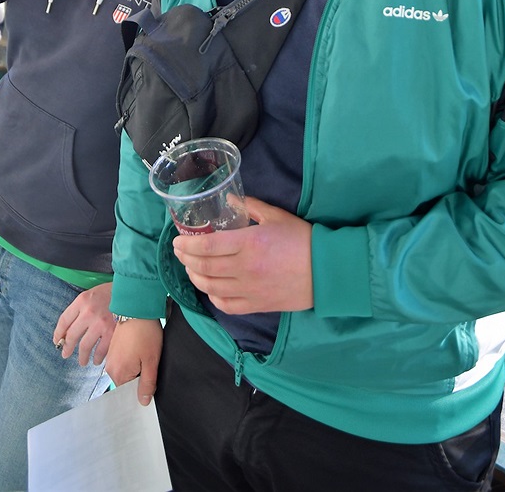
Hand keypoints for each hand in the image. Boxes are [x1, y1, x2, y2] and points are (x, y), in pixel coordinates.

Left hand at [53, 282, 115, 365]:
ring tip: (82, 362)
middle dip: (67, 348)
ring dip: (82, 357)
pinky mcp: (112, 332)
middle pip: (72, 335)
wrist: (132, 292)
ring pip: (85, 346)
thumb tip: (68, 330)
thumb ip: (80, 309)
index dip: (58, 333)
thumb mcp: (92, 294)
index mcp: (82, 301)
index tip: (57, 341)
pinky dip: (98, 357)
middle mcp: (89, 312)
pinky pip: (101, 350)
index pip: (64, 320)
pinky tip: (97, 360)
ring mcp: (100, 323)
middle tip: (65, 354)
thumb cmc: (111, 293)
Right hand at [105, 319, 162, 405]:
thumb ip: (147, 384)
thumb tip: (143, 402)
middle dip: (138, 377)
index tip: (150, 379)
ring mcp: (110, 357)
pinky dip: (131, 359)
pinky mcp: (113, 348)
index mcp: (118, 373)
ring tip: (145, 354)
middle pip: (126, 382)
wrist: (137, 308)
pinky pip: (122, 361)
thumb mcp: (151, 361)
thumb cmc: (146, 334)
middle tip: (149, 364)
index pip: (129, 393)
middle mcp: (110, 367)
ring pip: (125, 371)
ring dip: (135, 367)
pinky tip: (140, 349)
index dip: (142, 388)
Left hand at [172, 197, 313, 313]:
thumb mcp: (276, 216)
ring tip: (190, 267)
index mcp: (249, 244)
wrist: (327, 271)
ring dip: (195, 276)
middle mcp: (245, 269)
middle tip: (179, 252)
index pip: (207, 246)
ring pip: (211, 287)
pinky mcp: (257, 305)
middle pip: (204, 266)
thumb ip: (250, 207)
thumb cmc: (302, 239)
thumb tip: (229, 199)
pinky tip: (210, 288)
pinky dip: (213, 297)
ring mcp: (249, 290)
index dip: (187, 244)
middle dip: (186, 259)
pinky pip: (226, 305)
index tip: (177, 241)